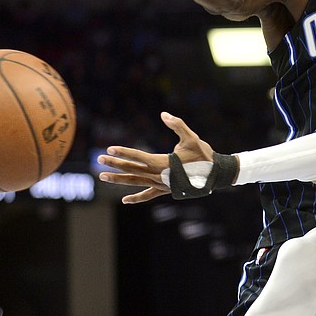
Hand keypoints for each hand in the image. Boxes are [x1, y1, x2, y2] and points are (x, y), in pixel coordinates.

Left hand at [97, 111, 214, 203]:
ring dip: (119, 179)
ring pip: (136, 182)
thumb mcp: (192, 137)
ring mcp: (161, 184)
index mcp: (163, 163)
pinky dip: (136, 198)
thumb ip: (178, 125)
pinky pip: (148, 195)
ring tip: (103, 176)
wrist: (215, 174)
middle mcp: (159, 175)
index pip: (138, 157)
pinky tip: (125, 200)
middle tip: (99, 160)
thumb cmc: (204, 154)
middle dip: (115, 164)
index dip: (124, 153)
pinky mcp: (166, 190)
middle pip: (133, 169)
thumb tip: (164, 114)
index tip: (110, 149)